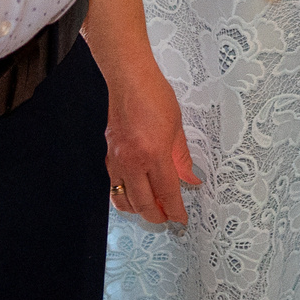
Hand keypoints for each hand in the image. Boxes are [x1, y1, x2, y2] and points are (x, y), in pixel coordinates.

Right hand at [101, 44, 198, 224]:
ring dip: (138, 210)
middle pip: (143, 204)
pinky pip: (114, 186)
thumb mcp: (177, 128)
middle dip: (157, 216)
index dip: (175, 210)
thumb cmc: (154, 96)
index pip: (166, 193)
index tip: (181, 219)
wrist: (129, 80)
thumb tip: (191, 179)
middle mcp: (132, 162)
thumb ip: (182, 159)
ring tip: (153, 208)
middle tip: (168, 217)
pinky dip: (125, 196)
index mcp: (153, 154)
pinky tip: (136, 193)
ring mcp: (116, 161)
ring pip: (123, 200)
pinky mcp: (108, 156)